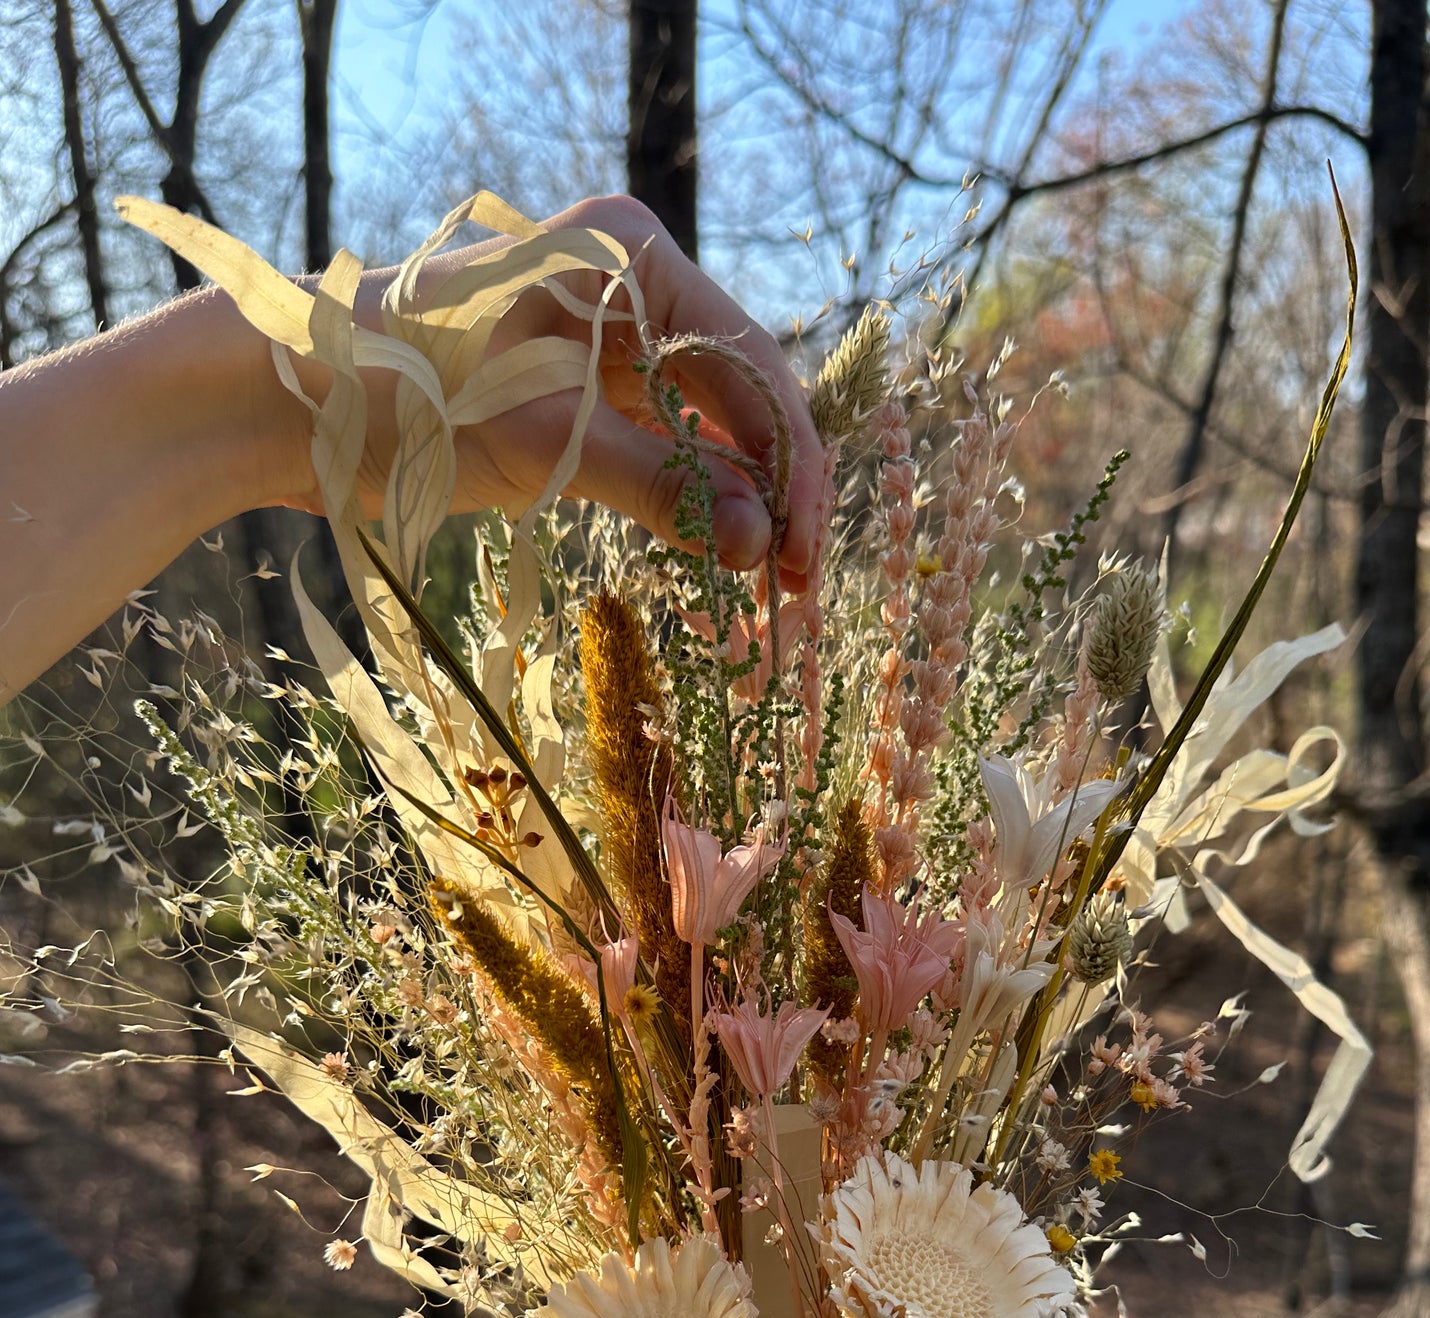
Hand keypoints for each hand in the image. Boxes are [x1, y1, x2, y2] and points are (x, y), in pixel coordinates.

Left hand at [259, 195, 823, 591]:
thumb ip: (658, 484)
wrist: (276, 400)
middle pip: (736, 400)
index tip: (806, 556)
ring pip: (701, 432)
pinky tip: (711, 566)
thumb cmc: (400, 389)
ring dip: (735, 512)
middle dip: (772, 495)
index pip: (750, 364)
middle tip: (795, 592)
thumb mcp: (538, 439)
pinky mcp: (571, 395)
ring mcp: (601, 342)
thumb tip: (759, 545)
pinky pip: (654, 451)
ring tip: (763, 598)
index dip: (790, 465)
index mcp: (631, 258)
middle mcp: (629, 289)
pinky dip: (682, 509)